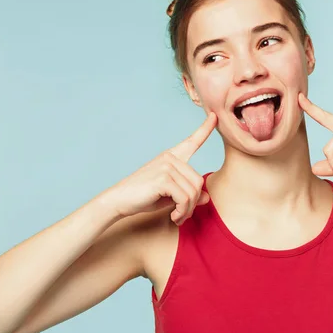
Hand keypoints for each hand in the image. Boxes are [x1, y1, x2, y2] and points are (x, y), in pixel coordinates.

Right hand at [98, 113, 216, 224]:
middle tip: (183, 215)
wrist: (118, 201)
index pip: (192, 141)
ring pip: (194, 192)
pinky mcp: (163, 178)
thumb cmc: (143, 197)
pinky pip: (185, 198)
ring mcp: (167, 166)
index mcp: (172, 157)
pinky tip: (174, 217)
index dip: (205, 129)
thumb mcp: (170, 196)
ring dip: (188, 210)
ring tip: (178, 217)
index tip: (214, 116)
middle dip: (193, 203)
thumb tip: (207, 197)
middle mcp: (170, 158)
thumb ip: (189, 194)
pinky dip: (182, 211)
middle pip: (199, 182)